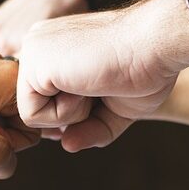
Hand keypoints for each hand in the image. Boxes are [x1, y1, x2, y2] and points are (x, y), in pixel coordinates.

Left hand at [17, 0, 188, 151]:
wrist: (156, 45)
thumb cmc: (145, 70)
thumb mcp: (115, 108)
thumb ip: (90, 128)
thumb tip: (66, 145)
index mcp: (54, 49)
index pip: (44, 99)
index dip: (70, 115)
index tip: (99, 99)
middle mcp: (39, 46)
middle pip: (38, 109)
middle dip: (72, 115)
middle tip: (101, 87)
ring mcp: (33, 52)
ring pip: (32, 115)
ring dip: (70, 114)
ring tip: (94, 83)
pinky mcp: (32, 63)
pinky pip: (32, 116)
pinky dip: (63, 115)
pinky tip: (84, 86)